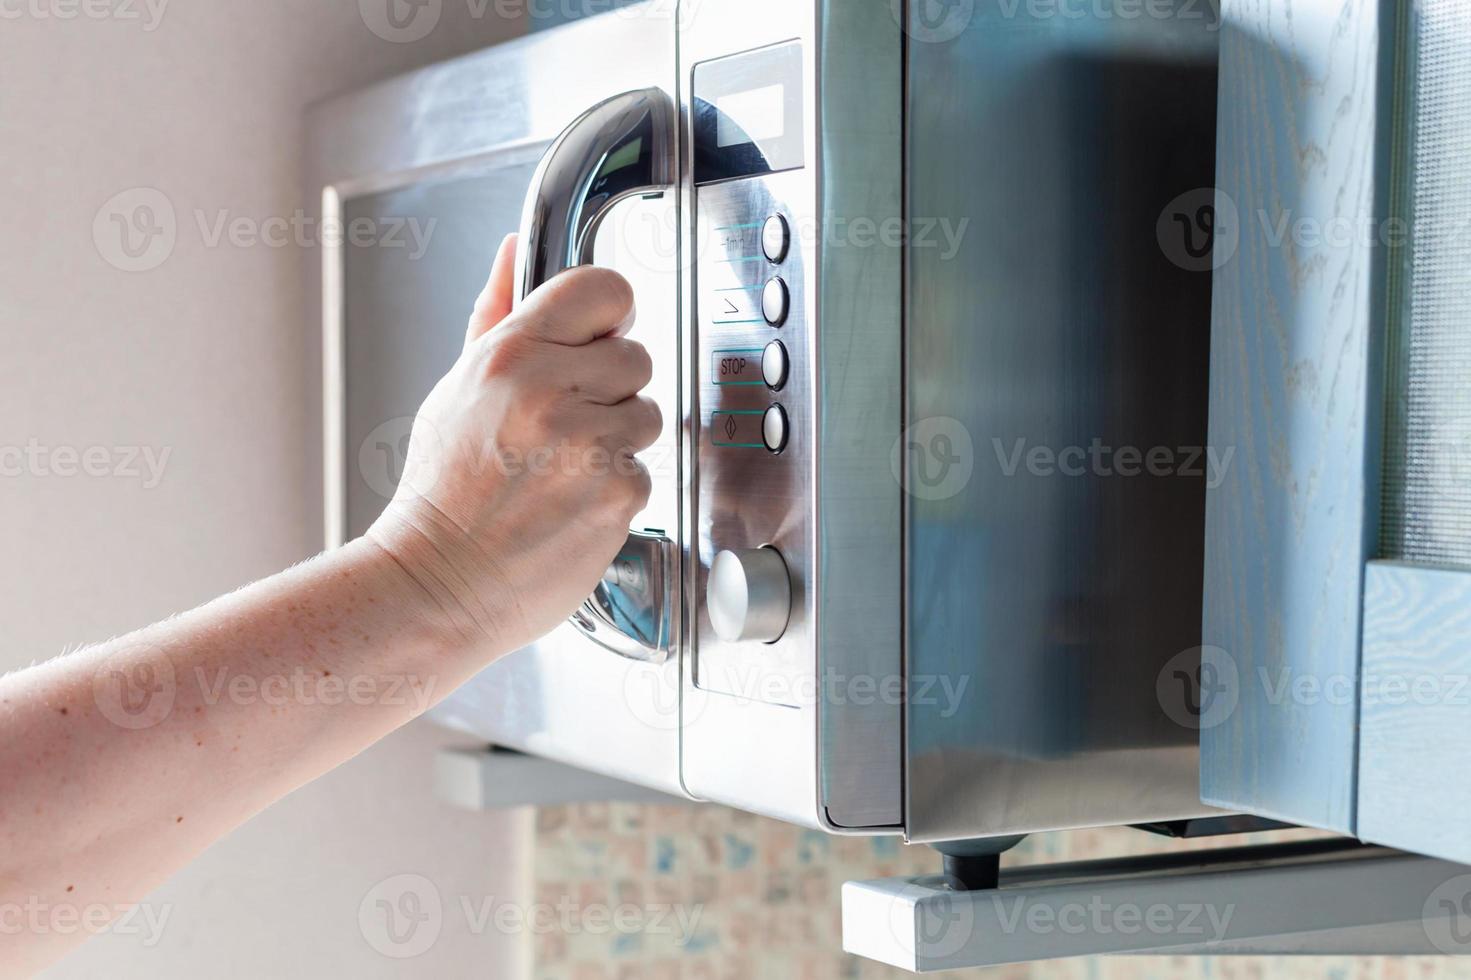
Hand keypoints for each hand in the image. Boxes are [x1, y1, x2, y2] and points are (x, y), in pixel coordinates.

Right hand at [367, 235, 660, 654]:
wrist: (439, 581)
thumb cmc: (444, 491)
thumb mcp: (457, 385)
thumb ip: (496, 312)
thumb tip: (515, 250)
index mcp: (512, 353)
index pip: (605, 288)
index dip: (609, 315)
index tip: (599, 338)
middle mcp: (552, 391)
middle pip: (636, 357)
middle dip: (610, 391)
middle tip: (562, 427)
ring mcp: (590, 444)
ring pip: (647, 415)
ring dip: (617, 442)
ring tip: (562, 469)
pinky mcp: (618, 493)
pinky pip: (645, 471)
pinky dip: (616, 490)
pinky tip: (571, 503)